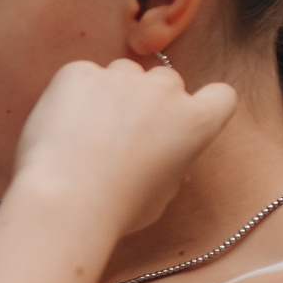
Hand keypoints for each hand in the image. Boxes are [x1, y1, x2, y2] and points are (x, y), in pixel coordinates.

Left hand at [10, 57, 240, 234]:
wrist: (66, 201)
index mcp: (196, 122)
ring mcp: (122, 77)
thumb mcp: (161, 196)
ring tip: (88, 132)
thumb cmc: (115, 210)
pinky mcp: (80, 73)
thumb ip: (172, 166)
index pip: (220, 96)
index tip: (182, 118)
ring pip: (123, 72)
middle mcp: (165, 91)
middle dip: (150, 99)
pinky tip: (61, 127)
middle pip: (165, 80)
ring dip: (112, 92)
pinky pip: (81, 76)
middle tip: (123, 133)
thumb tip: (171, 161)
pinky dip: (72, 95)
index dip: (203, 104)